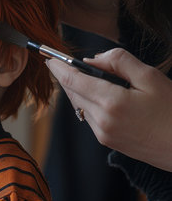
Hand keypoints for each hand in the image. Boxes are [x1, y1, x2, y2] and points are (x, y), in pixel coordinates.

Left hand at [45, 48, 171, 170]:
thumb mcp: (150, 77)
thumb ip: (118, 62)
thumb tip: (91, 59)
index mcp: (111, 102)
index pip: (72, 80)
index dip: (57, 67)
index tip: (49, 58)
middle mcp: (102, 120)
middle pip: (72, 93)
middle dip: (66, 77)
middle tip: (63, 63)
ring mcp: (103, 134)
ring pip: (78, 106)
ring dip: (76, 90)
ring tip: (83, 77)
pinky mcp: (107, 142)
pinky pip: (88, 117)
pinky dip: (87, 103)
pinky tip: (98, 95)